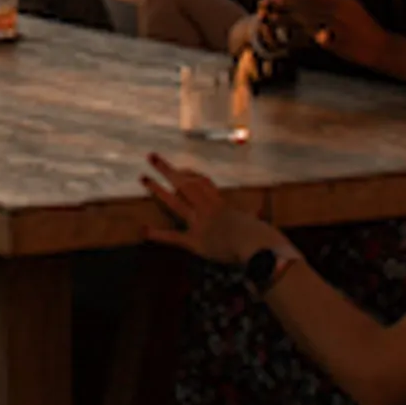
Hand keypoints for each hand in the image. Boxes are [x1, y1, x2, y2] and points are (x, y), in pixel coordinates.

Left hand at [142, 152, 281, 265]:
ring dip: (158, 189)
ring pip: (175, 202)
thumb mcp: (255, 222)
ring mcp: (199, 224)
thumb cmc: (263, 237)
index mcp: (222, 204)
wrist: (257, 247)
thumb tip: (258, 212)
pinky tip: (143, 230)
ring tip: (143, 178)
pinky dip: (158, 235)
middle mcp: (207, 210)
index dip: (190, 174)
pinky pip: (174, 237)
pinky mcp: (195, 242)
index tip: (180, 169)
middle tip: (151, 157)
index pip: (202, 183)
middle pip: (184, 184)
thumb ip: (252, 217)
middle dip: (167, 170)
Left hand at [257, 0, 379, 67]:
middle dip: (283, 4)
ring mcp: (335, 27)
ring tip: (267, 18)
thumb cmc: (364, 25)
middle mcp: (336, 11)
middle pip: (304, 5)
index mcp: (339, 0)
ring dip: (284, 19)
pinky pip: (311, 39)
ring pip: (304, 20)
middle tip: (265, 2)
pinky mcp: (333, 43)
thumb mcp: (349, 4)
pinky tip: (283, 39)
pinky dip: (297, 38)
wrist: (379, 47)